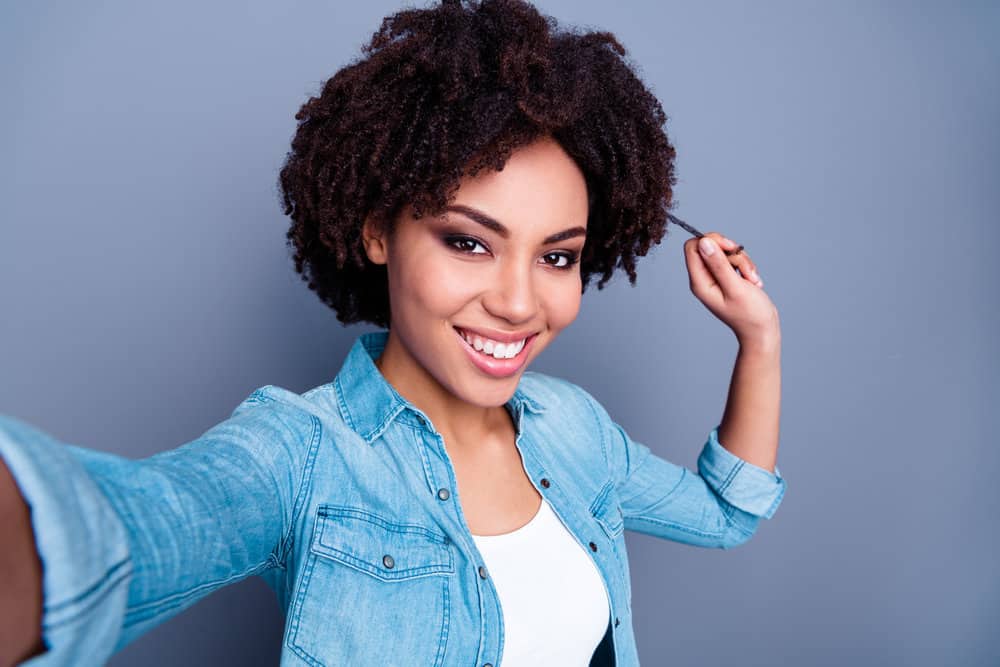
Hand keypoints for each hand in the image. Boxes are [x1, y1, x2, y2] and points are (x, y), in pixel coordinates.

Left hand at [683, 232, 779, 347]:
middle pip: (711, 246)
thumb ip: (719, 264)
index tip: (730, 248)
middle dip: (732, 253)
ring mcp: (715, 278)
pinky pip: (734, 260)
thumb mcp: (735, 287)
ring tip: (752, 280)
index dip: (711, 241)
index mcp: (700, 282)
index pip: (692, 247)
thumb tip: (704, 242)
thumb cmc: (750, 314)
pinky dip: (746, 267)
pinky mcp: (726, 277)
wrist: (762, 330)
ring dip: (743, 262)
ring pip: (725, 252)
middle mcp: (703, 278)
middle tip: (745, 270)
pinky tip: (752, 282)